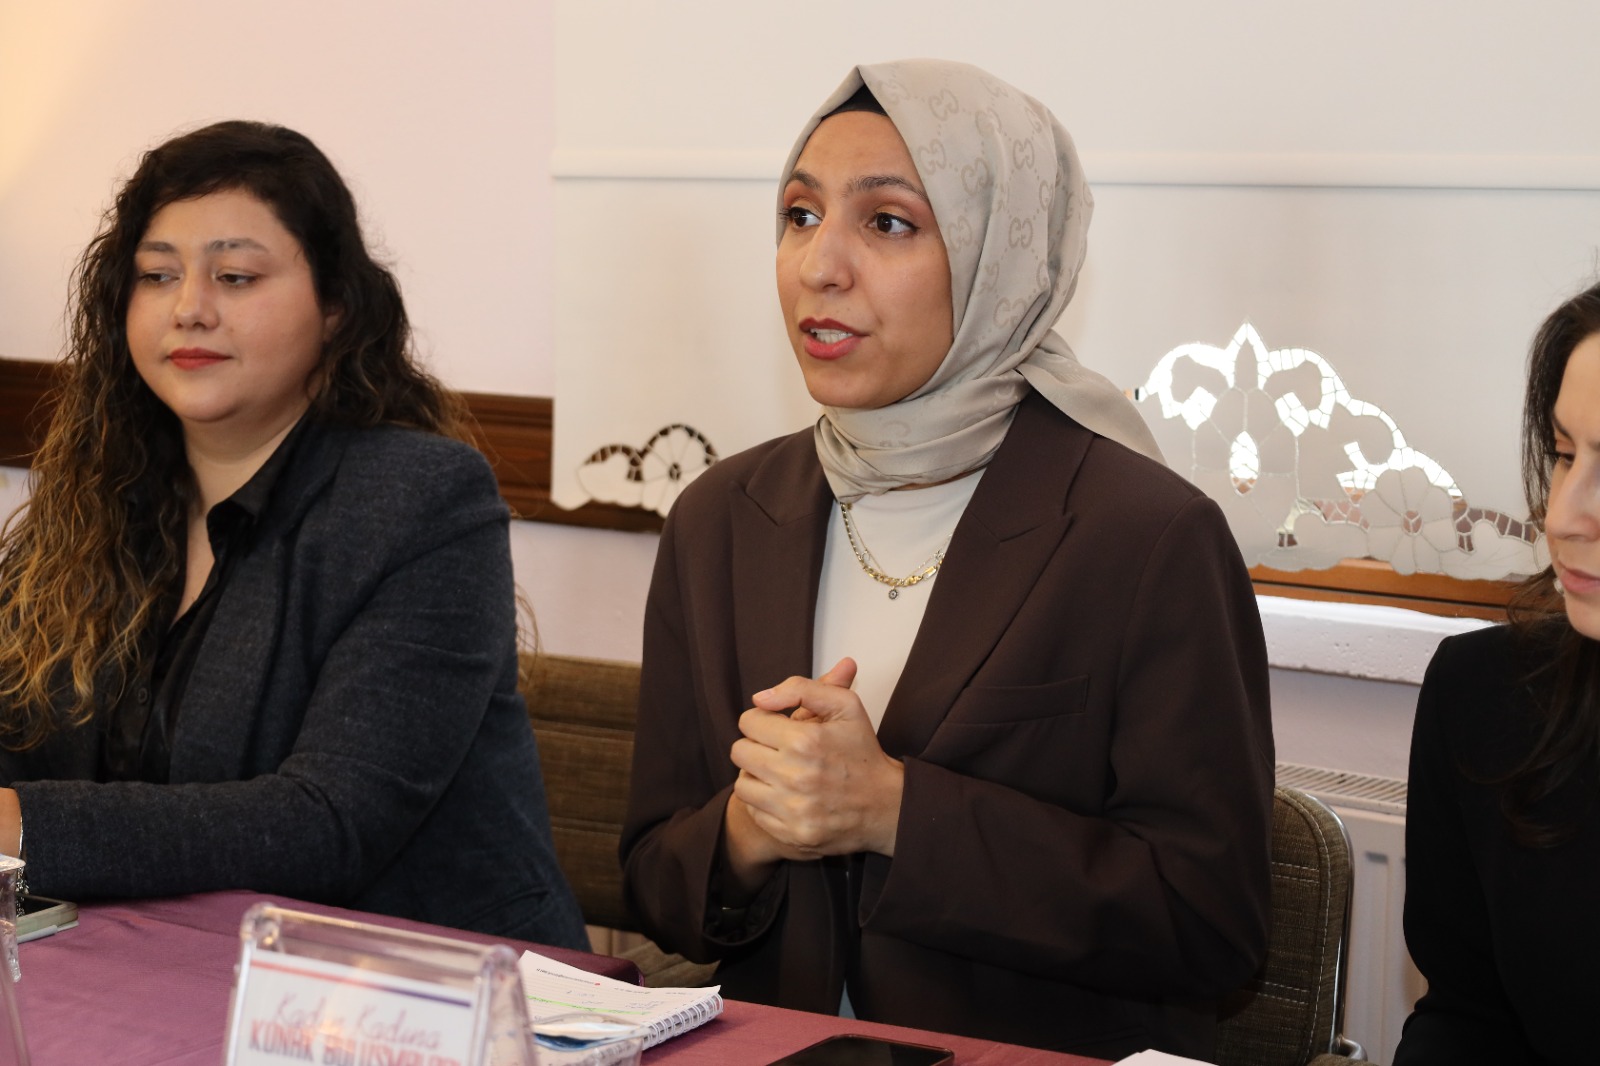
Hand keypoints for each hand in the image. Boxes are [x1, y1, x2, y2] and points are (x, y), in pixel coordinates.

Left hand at [728, 658, 904, 859]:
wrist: (886, 805)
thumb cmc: (862, 752)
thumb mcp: (845, 706)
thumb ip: (801, 688)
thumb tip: (760, 698)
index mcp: (805, 741)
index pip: (748, 722)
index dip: (762, 720)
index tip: (777, 727)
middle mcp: (795, 777)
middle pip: (739, 752)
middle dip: (756, 746)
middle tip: (777, 750)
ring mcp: (793, 810)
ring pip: (742, 784)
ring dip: (756, 775)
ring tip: (780, 773)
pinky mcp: (791, 835)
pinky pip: (754, 812)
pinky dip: (765, 802)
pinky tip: (787, 796)